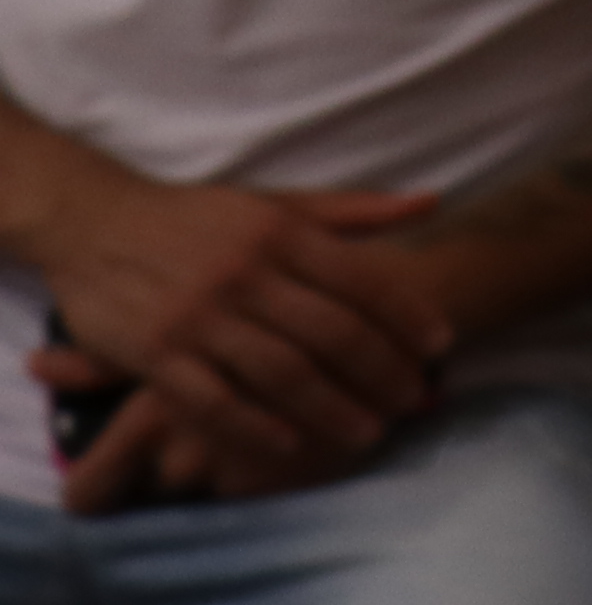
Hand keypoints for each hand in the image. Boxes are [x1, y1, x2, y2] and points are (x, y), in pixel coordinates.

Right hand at [21, 167, 445, 496]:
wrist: (94, 223)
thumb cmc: (196, 217)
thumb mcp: (276, 203)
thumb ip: (354, 210)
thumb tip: (433, 203)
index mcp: (281, 233)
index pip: (361, 280)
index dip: (408, 316)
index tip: (442, 345)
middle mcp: (245, 274)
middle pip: (330, 333)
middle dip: (382, 371)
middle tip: (416, 399)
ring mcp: (198, 317)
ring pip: (280, 372)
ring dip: (332, 407)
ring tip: (370, 431)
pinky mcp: (153, 353)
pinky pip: (213, 399)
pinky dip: (254, 425)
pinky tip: (291, 442)